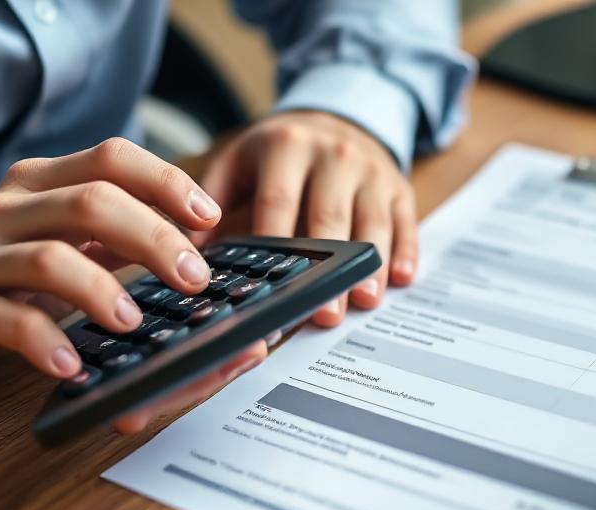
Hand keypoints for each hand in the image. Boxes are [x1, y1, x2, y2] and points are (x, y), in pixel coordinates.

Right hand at [0, 138, 265, 431]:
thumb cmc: (14, 269)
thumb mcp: (66, 238)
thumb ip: (120, 232)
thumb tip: (197, 240)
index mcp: (42, 180)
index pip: (111, 158)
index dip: (166, 182)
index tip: (209, 217)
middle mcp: (8, 206)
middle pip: (92, 203)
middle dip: (154, 238)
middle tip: (195, 279)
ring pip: (50, 259)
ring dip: (102, 290)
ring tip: (134, 322)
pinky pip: (7, 321)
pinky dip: (46, 343)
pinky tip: (72, 365)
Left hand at [199, 111, 417, 326]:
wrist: (339, 112)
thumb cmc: (282, 150)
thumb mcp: (241, 158)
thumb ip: (211, 197)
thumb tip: (189, 248)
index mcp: (286, 145)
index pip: (278, 202)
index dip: (275, 248)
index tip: (271, 287)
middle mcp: (333, 154)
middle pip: (329, 219)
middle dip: (328, 268)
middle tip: (325, 312)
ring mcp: (371, 170)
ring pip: (373, 223)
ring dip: (371, 265)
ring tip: (365, 301)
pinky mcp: (398, 185)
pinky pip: (406, 220)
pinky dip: (406, 250)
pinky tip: (402, 278)